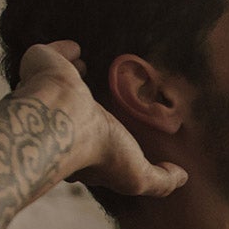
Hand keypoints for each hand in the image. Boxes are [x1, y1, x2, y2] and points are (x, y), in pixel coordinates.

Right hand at [15, 41, 186, 199]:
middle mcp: (62, 119)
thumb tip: (183, 177)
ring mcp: (51, 91)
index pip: (89, 144)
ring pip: (63, 82)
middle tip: (107, 95)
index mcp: (80, 146)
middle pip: (76, 111)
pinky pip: (53, 54)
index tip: (113, 135)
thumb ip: (162, 181)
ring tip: (89, 69)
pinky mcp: (44, 65)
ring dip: (75, 75)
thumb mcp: (139, 176)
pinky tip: (75, 47)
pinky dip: (63, 50)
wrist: (63, 121)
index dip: (101, 141)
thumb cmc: (100, 153)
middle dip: (87, 105)